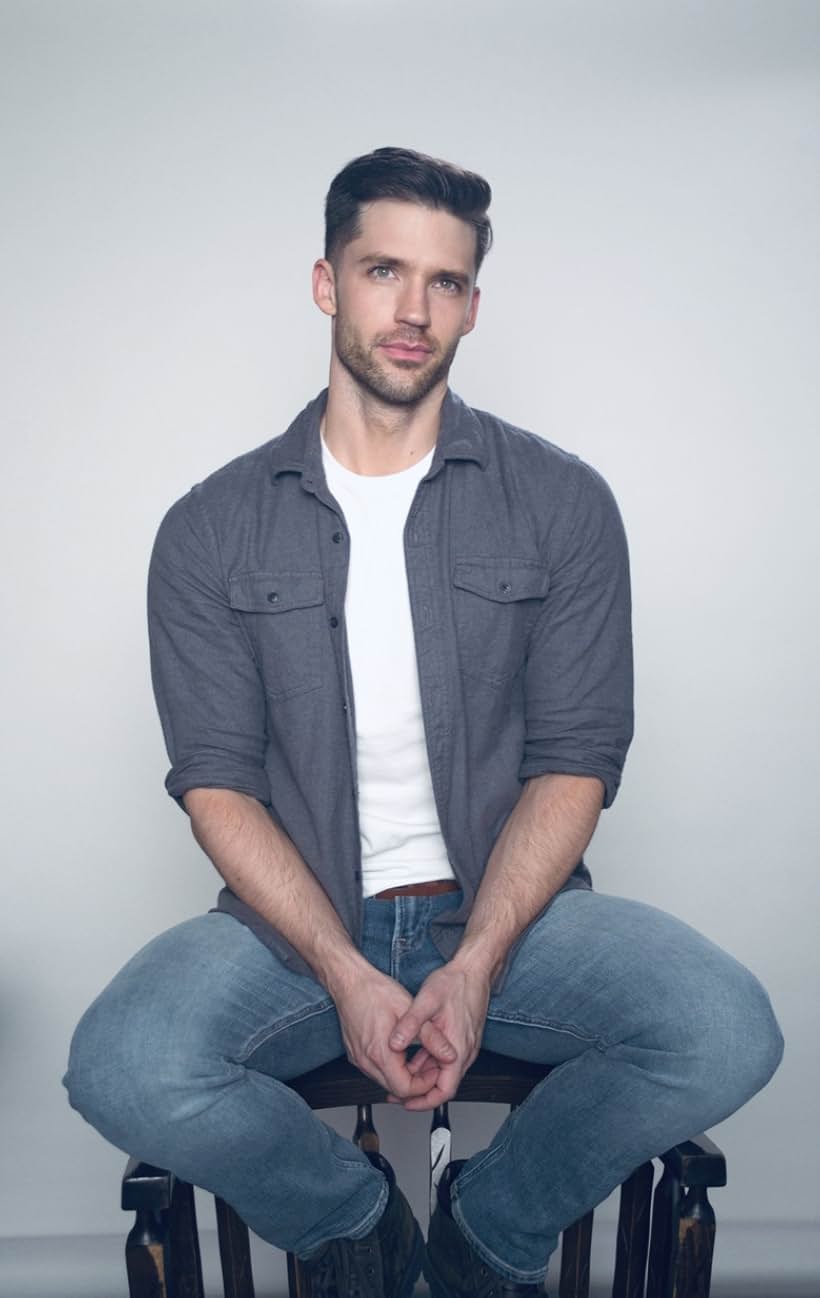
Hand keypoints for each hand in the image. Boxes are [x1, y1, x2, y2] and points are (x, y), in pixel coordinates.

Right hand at [331, 965, 457, 1100]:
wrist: (350, 982)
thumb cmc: (375, 992)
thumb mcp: (411, 1010)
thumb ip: (432, 1036)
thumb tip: (449, 1054)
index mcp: (380, 1053)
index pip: (405, 1089)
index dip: (424, 1085)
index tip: (434, 1071)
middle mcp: (366, 1061)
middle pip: (395, 1089)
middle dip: (417, 1082)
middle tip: (431, 1065)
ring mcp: (359, 1059)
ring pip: (386, 1081)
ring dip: (405, 1074)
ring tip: (419, 1056)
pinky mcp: (356, 1055)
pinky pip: (377, 1070)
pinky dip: (392, 1067)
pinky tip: (402, 1052)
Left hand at [385, 961, 490, 1109]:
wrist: (474, 969)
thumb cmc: (456, 983)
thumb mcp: (427, 1001)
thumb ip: (410, 1024)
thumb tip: (394, 1043)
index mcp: (458, 1048)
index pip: (445, 1091)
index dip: (424, 1101)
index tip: (407, 1103)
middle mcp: (465, 1051)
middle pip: (443, 1084)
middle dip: (419, 1091)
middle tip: (396, 1091)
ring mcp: (464, 1045)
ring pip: (442, 1071)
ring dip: (422, 1075)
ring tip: (399, 1073)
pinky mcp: (461, 1038)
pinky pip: (444, 1058)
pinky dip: (428, 1061)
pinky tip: (412, 1055)